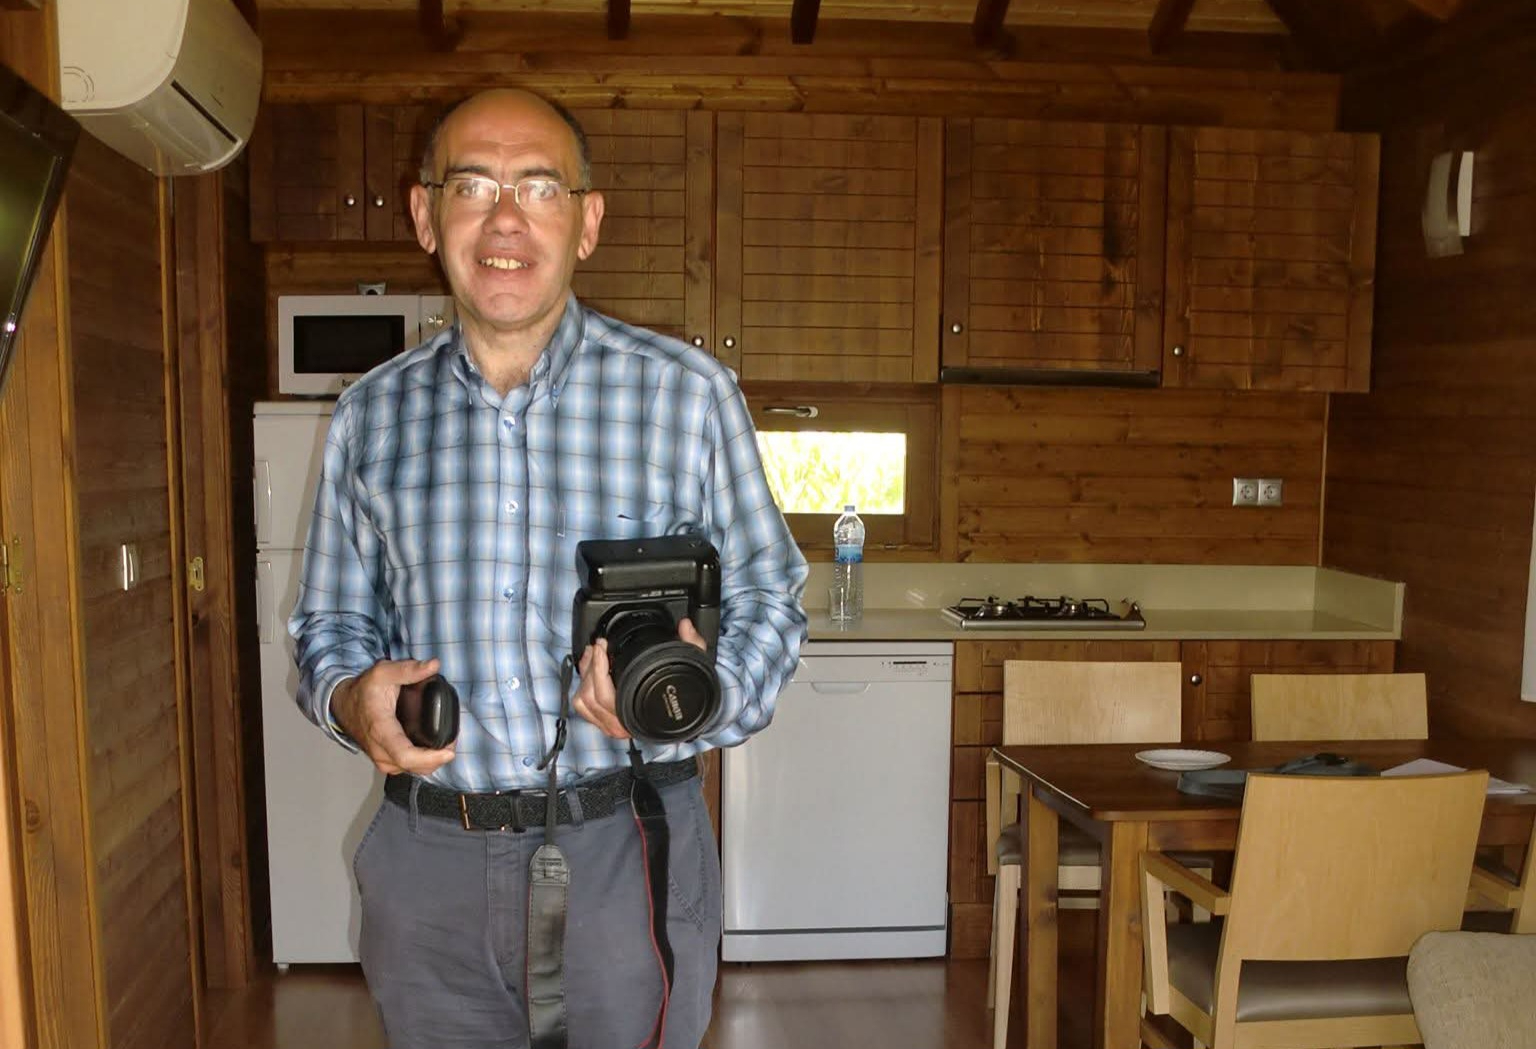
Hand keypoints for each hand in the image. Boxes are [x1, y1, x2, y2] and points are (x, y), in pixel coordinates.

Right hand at [331, 658, 455, 775]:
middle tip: (452, 742)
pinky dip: (423, 762)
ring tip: (445, 744)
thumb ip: (408, 669)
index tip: (449, 751)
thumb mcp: (383, 673)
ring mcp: (381, 759)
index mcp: (381, 730)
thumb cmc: (363, 691)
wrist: (343, 705)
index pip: (405, 755)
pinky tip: (432, 749)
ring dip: (432, 762)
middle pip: (414, 767)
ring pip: (413, 771)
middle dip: (438, 759)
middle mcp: (380, 750)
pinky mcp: (385, 761)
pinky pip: (408, 768)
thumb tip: (434, 665)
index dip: (430, 758)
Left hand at [573, 617, 707, 740]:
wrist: (685, 719)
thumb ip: (692, 646)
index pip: (605, 696)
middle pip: (589, 697)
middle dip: (590, 666)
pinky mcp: (605, 724)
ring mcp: (612, 726)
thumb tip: (685, 626)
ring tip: (592, 657)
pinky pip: (583, 708)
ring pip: (583, 702)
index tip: (602, 647)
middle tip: (597, 647)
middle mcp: (622, 725)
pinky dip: (581, 689)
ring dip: (584, 677)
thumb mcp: (692, 668)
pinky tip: (589, 673)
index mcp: (638, 717)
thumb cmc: (686, 700)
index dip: (598, 667)